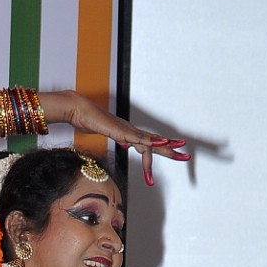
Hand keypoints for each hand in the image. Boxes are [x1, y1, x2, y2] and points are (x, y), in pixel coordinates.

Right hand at [63, 94, 189, 184]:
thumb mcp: (109, 134)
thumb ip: (120, 139)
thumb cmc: (90, 121)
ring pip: (149, 143)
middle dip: (172, 150)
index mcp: (130, 134)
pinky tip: (162, 142)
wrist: (80, 110)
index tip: (176, 154)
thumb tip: (126, 144)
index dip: (163, 149)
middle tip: (186, 156)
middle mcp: (132, 131)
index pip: (150, 144)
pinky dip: (151, 141)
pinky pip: (138, 138)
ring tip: (176, 155)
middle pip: (156, 143)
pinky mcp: (120, 130)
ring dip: (163, 150)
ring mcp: (127, 130)